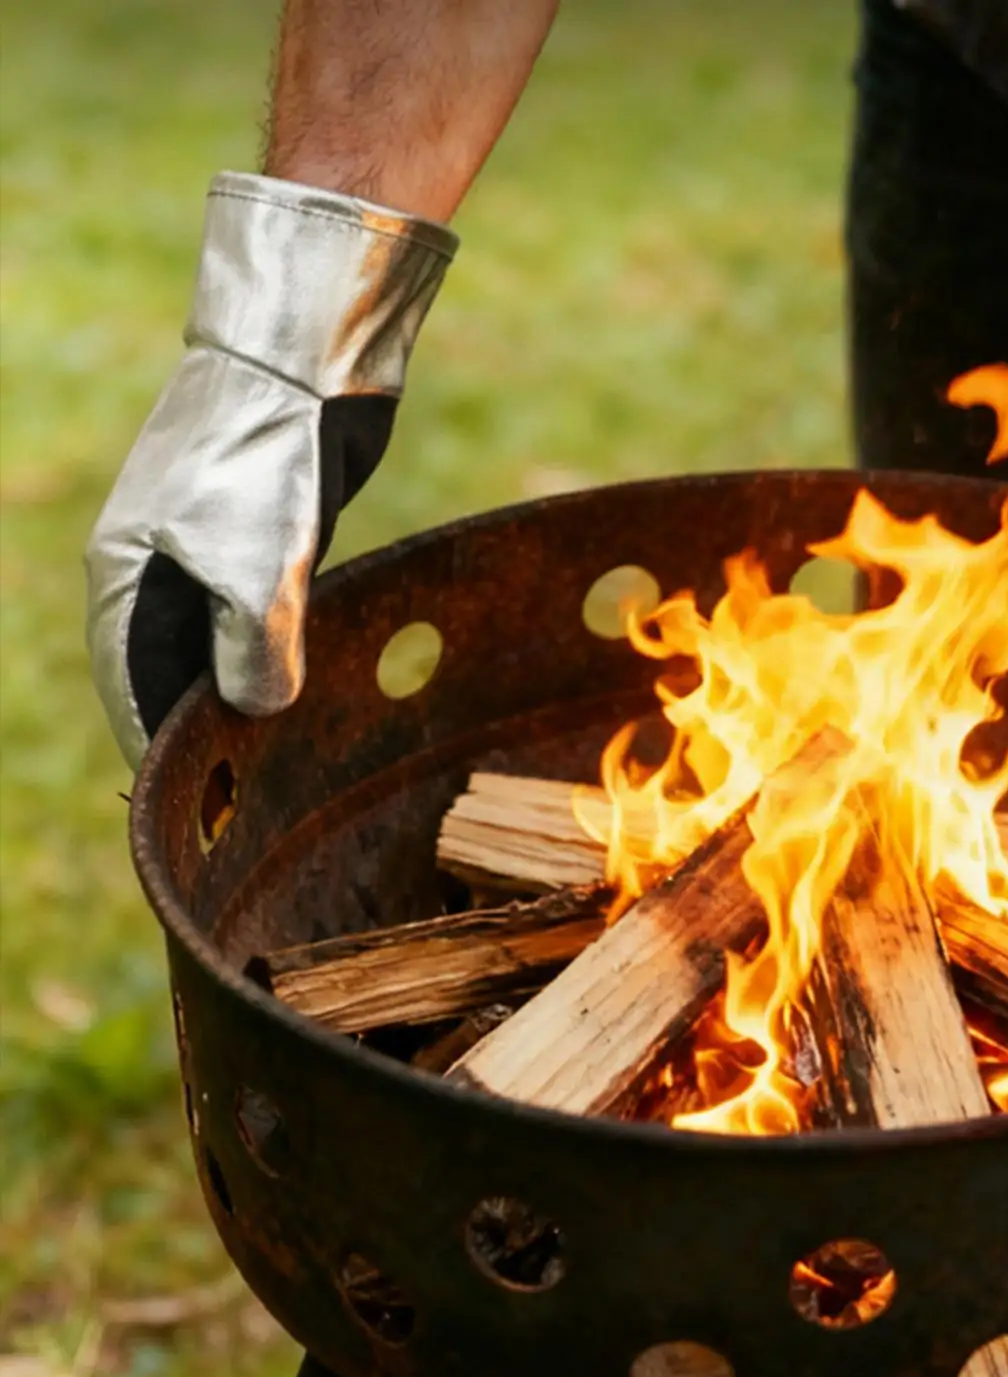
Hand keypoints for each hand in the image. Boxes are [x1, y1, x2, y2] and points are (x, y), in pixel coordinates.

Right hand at [85, 172, 455, 765]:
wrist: (299, 362)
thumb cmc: (260, 462)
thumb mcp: (252, 571)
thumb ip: (251, 653)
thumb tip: (257, 713)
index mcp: (127, 582)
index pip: (133, 691)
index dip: (164, 751)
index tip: (202, 808)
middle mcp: (155, 572)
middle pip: (170, 673)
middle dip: (203, 730)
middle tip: (246, 794)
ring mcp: (204, 551)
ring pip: (216, 645)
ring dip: (243, 694)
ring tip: (278, 755)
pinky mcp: (257, 535)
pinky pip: (255, 616)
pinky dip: (274, 654)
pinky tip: (304, 686)